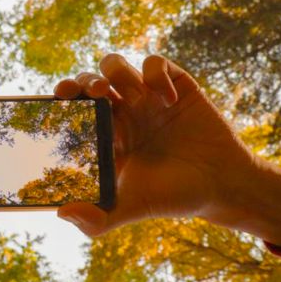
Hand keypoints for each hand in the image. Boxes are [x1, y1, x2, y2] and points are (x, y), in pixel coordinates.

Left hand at [54, 53, 280, 248]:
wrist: (221, 185)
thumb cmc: (172, 197)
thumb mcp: (130, 208)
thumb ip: (97, 219)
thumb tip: (61, 213)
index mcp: (105, 134)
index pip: (74, 107)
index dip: (64, 97)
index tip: (59, 98)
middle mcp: (121, 111)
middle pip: (90, 80)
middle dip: (87, 80)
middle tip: (97, 93)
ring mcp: (146, 97)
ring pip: (115, 65)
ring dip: (118, 74)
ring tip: (133, 97)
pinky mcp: (174, 85)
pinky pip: (155, 62)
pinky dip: (156, 74)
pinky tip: (167, 99)